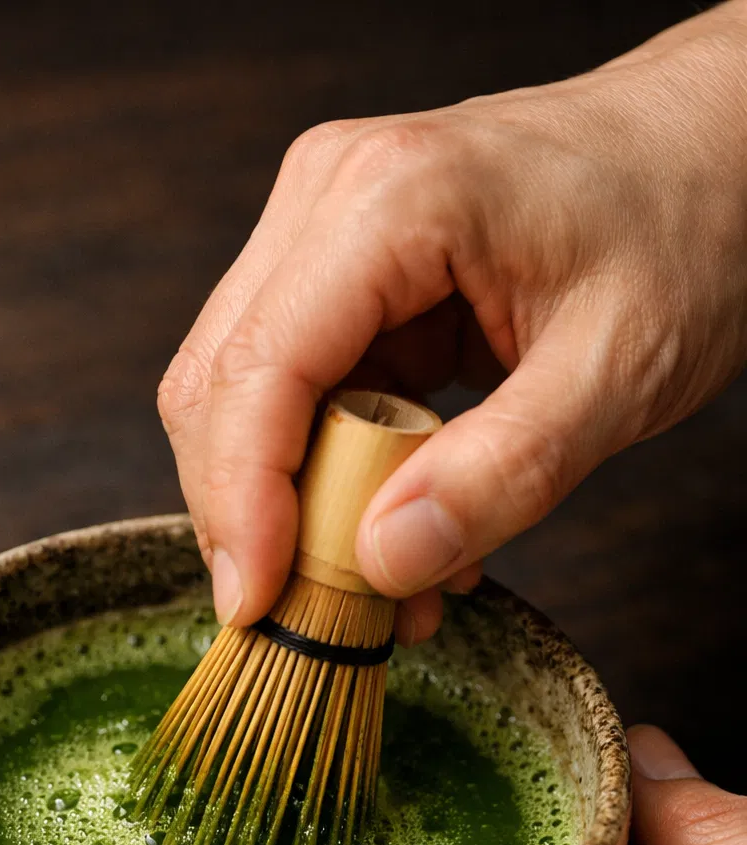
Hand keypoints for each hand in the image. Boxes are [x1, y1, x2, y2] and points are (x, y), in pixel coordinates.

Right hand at [158, 3, 746, 644]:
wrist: (714, 153)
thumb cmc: (685, 228)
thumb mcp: (620, 369)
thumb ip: (505, 474)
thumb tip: (382, 562)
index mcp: (392, 198)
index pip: (258, 370)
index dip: (242, 502)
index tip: (260, 607)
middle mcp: (331, 196)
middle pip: (221, 387)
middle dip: (258, 516)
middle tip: (327, 616)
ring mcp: (326, 228)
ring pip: (242, 399)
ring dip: (295, 508)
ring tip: (388, 587)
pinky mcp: (341, 272)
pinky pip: (297, 394)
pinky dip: (330, 478)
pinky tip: (399, 528)